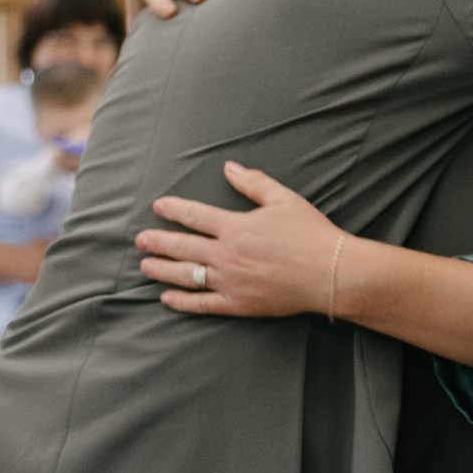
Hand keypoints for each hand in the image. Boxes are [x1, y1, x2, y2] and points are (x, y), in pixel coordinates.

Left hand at [136, 161, 343, 317]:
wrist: (332, 274)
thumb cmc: (311, 234)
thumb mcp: (285, 200)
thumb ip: (254, 184)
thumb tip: (229, 168)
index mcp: (235, 227)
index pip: (194, 216)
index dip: (173, 210)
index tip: (158, 207)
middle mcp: (226, 254)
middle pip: (182, 247)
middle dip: (157, 241)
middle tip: (140, 239)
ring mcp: (230, 282)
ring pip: (185, 276)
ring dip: (162, 270)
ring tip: (145, 265)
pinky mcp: (238, 304)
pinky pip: (201, 304)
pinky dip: (181, 302)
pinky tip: (167, 299)